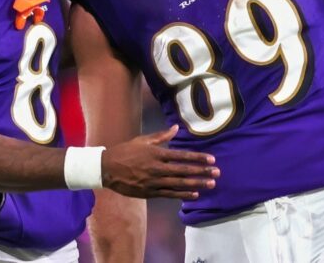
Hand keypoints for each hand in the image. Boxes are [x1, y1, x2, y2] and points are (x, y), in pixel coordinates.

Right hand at [101, 125, 219, 198]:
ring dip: (196, 184)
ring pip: (179, 184)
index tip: (212, 160)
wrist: (106, 169)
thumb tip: (176, 128)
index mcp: (157, 154)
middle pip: (184, 171)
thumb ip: (161, 136)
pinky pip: (170, 194)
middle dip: (202, 172)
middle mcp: (157, 168)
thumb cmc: (125, 151)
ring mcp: (154, 182)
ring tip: (211, 185)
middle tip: (217, 173)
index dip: (198, 158)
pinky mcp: (149, 192)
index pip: (182, 156)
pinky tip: (195, 195)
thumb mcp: (143, 140)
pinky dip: (183, 194)